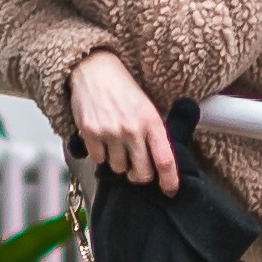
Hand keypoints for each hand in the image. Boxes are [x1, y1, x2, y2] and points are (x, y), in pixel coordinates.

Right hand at [69, 50, 176, 191]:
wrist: (95, 70)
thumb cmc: (123, 89)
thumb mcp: (147, 107)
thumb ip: (154, 133)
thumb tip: (160, 163)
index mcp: (151, 122)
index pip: (165, 160)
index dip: (170, 181)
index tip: (170, 191)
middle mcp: (132, 129)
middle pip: (142, 173)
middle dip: (140, 175)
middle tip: (137, 167)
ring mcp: (110, 132)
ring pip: (118, 168)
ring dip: (118, 162)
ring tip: (116, 143)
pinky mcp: (91, 133)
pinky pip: (98, 159)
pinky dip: (100, 154)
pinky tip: (102, 138)